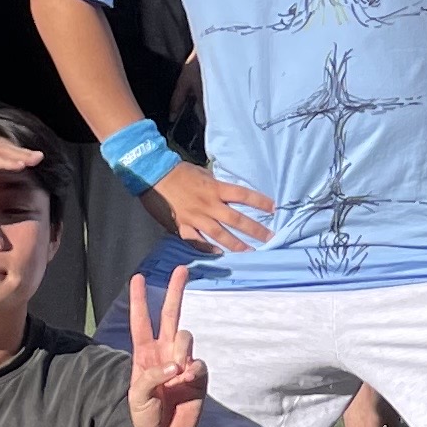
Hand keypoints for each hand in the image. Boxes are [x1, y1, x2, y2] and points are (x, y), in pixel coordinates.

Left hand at [121, 268, 205, 426]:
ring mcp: (183, 362)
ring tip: (176, 374)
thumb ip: (150, 376)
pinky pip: (198, 363)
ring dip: (180, 349)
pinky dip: (192, 372)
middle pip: (170, 315)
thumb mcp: (137, 397)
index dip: (139, 300)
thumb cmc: (147, 417)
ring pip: (185, 336)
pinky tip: (186, 384)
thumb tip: (176, 365)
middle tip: (181, 270)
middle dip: (175, 292)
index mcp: (144, 354)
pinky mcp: (199, 375)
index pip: (141, 321)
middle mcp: (164, 353)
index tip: (137, 277)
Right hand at [150, 159, 277, 253]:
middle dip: (255, 229)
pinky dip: (208, 248)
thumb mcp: (203, 173)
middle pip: (236, 219)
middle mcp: (208, 204)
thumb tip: (228, 194)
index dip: (260, 202)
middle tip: (270, 238)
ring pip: (219, 235)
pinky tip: (219, 254)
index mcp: (214, 188)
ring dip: (236, 244)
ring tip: (250, 251)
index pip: (243, 195)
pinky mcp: (182, 226)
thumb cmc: (179, 172)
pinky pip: (197, 241)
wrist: (153, 175)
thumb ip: (216, 186)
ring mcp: (195, 218)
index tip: (274, 208)